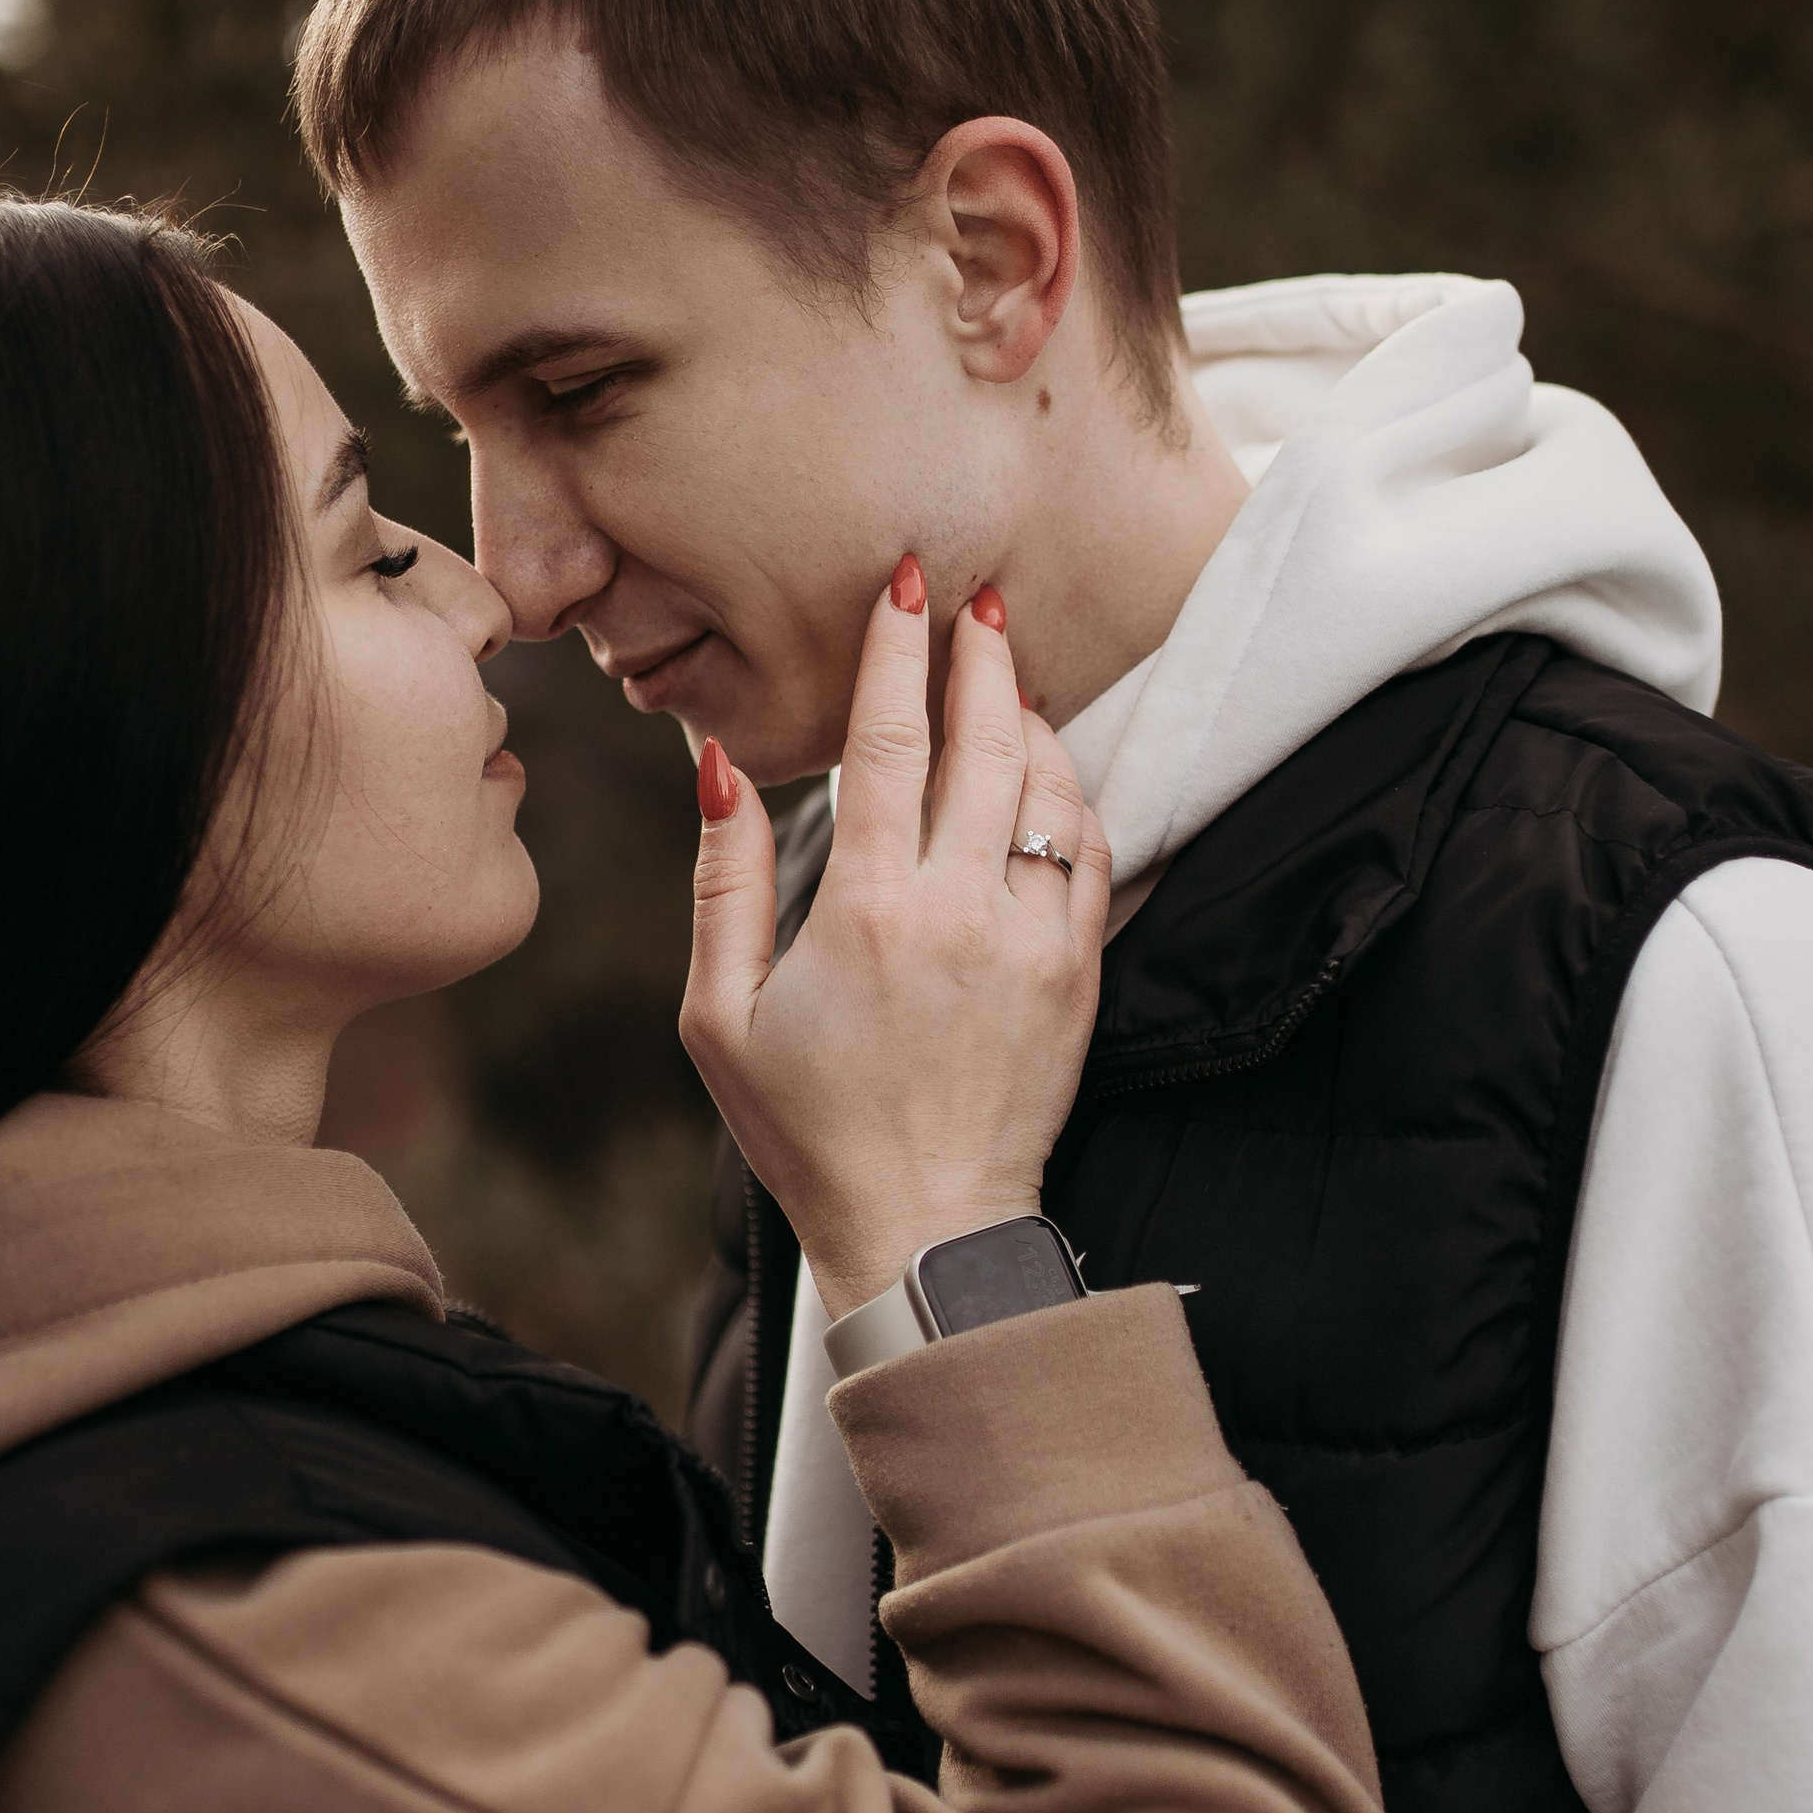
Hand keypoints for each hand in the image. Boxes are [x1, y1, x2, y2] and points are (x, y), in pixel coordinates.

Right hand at [680, 556, 1112, 1318]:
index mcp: (867, 913)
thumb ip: (724, 882)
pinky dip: (1073, 800)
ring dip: (1032, 721)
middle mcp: (962, 915)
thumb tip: (720, 767)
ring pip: (1051, 793)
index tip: (905, 583)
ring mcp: (1033, 947)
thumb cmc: (807, 1128)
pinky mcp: (1079, 981)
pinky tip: (1048, 774)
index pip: (889, 744)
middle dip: (981, 658)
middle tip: (977, 598)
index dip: (897, 652)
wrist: (926, 1229)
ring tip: (1007, 677)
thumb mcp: (722, 1015)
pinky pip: (1093, 859)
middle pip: (987, 745)